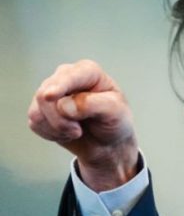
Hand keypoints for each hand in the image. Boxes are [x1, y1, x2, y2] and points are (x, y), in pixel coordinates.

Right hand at [28, 60, 138, 190]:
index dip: (59, 86)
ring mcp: (50, 92)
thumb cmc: (115, 122)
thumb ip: (92, 105)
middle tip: (78, 132)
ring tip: (77, 132)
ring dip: (57, 129)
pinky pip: (36, 123)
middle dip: (61, 120)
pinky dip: (52, 134)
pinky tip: (67, 133)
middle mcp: (65, 77)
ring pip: (37, 111)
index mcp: (88, 72)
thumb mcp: (115, 112)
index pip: (69, 76)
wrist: (109, 143)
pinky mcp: (41, 109)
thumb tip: (64, 106)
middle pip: (45, 95)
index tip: (51, 96)